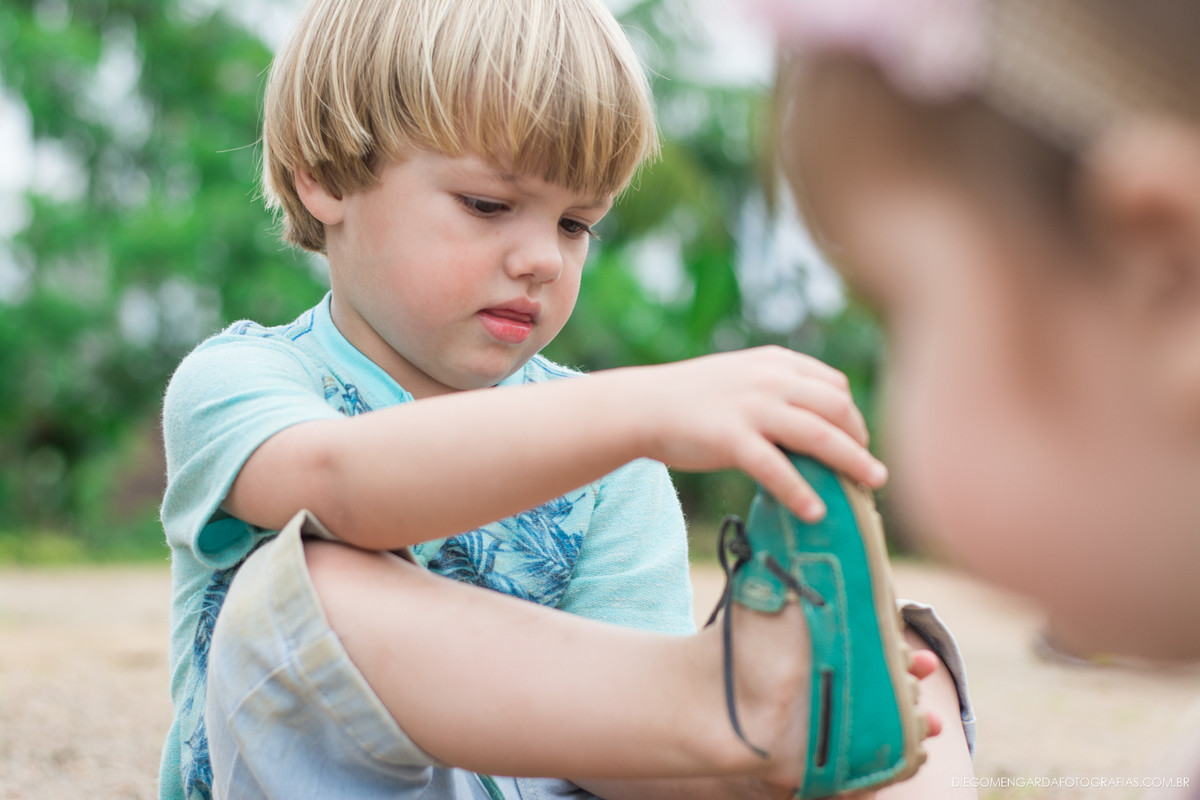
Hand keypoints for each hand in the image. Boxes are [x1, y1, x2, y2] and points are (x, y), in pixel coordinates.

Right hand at [624, 346, 887, 520]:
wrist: (643, 405)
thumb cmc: (691, 396)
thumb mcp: (741, 377)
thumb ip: (776, 389)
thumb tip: (813, 423)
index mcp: (775, 363)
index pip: (834, 385)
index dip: (852, 415)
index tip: (857, 441)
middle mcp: (770, 380)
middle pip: (836, 408)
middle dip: (861, 440)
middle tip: (871, 470)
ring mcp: (752, 408)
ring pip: (818, 435)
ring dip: (852, 463)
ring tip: (870, 486)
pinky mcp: (732, 439)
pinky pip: (777, 469)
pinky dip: (801, 492)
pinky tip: (816, 511)